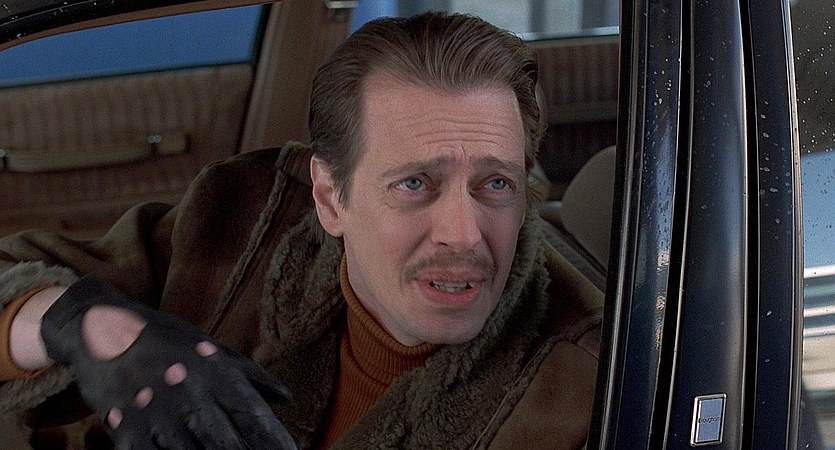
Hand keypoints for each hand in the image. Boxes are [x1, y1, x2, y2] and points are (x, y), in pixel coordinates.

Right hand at [39, 275, 296, 448]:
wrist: (102, 327)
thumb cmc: (165, 338)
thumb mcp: (211, 347)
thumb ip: (250, 375)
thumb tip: (286, 397)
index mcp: (214, 374)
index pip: (252, 414)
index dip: (273, 439)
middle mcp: (191, 395)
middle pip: (227, 440)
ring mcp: (158, 414)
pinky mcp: (127, 428)